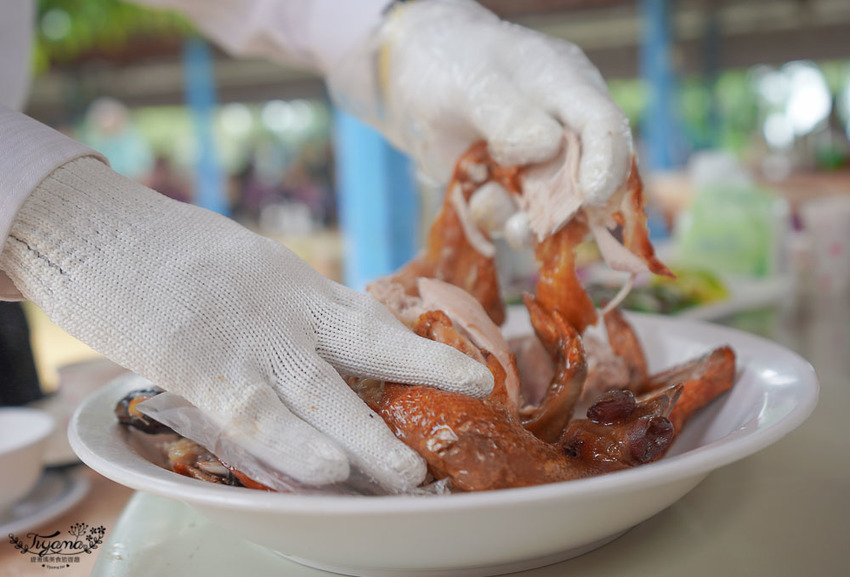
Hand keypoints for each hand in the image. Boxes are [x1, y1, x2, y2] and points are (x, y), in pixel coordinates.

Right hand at [0, 158, 492, 491]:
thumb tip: (332, 331)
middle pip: (366, 351)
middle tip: (463, 423)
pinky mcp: (199, 367)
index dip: (420, 348)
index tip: (467, 372)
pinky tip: (327, 472)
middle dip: (419, 386)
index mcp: (297, 283)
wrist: (98, 231)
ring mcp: (247, 338)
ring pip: (321, 396)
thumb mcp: (247, 266)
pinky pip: (255, 416)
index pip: (369, 317)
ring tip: (408, 476)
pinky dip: (291, 447)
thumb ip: (290, 304)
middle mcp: (286, 310)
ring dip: (366, 441)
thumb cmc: (169, 253)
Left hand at [328, 0, 631, 205]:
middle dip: (565, 208)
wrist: (411, 78)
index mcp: (571, 91)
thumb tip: (549, 146)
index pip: (606, 129)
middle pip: (588, 182)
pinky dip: (494, 217)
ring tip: (502, 216)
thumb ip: (510, 114)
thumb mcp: (475, 81)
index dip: (606, 166)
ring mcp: (538, 167)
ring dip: (530, 223)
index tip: (590, 198)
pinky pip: (511, 219)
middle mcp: (565, 133)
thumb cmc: (451, 64)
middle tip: (532, 220)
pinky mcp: (509, 192)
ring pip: (552, 211)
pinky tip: (473, 196)